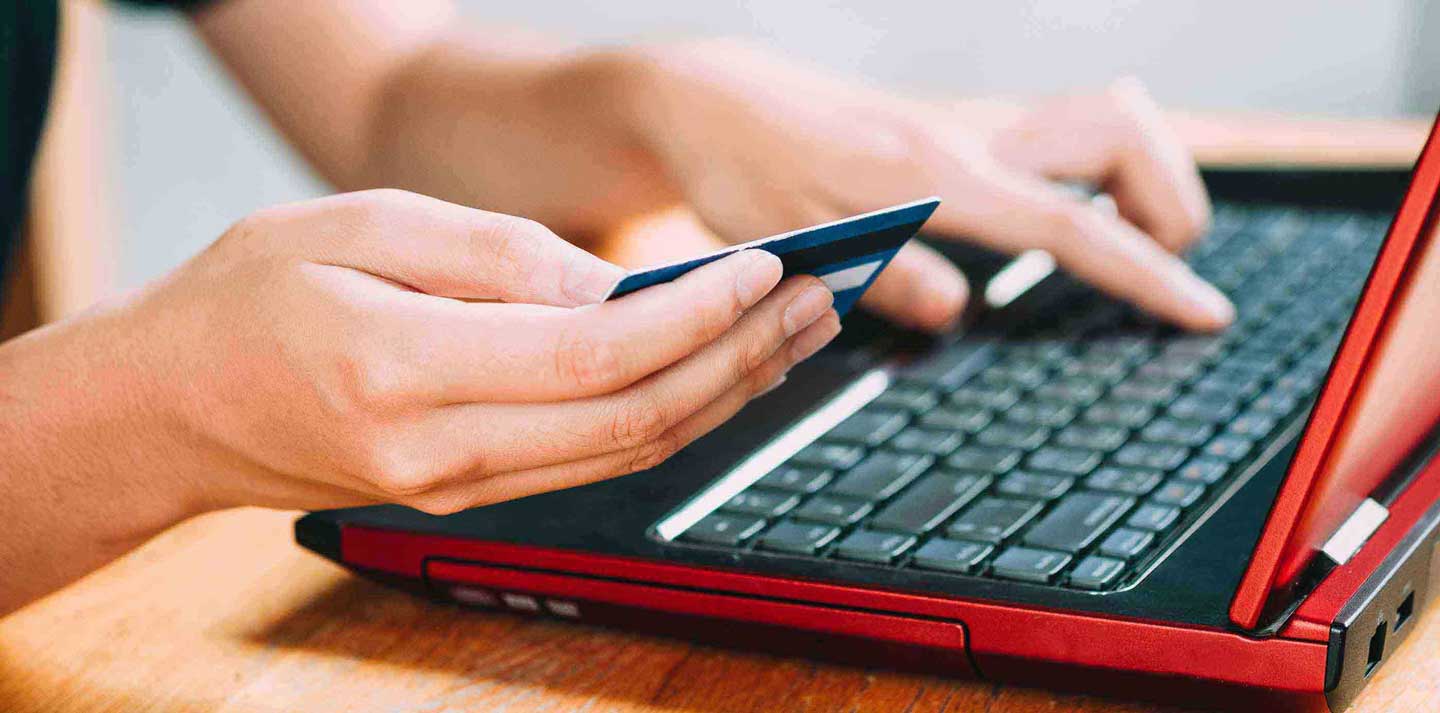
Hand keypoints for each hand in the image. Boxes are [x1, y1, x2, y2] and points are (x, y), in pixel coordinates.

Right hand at [8, 190, 840, 520]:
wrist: (167, 409)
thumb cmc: (244, 297)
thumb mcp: (353, 224)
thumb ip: (490, 256)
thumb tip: (613, 285)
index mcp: (405, 370)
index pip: (594, 356)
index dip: (696, 315)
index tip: (764, 267)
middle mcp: (440, 452)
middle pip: (635, 418)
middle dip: (741, 357)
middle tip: (816, 298)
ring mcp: (457, 488)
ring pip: (630, 454)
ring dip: (725, 394)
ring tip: (795, 335)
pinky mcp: (468, 496)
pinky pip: (595, 465)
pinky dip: (672, 417)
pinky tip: (718, 375)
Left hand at [614, 42, 1232, 331]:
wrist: (713, 102)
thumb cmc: (743, 170)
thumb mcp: (795, 243)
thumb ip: (882, 277)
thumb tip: (960, 313)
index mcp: (935, 175)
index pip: (1069, 223)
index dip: (1144, 274)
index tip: (1204, 314)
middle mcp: (969, 137)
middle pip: (1123, 132)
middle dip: (1170, 202)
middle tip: (1156, 269)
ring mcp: (972, 125)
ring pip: (1106, 118)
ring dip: (1143, 179)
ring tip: (1124, 247)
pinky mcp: (962, 127)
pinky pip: (1066, 131)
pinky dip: (1101, 172)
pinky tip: (1070, 219)